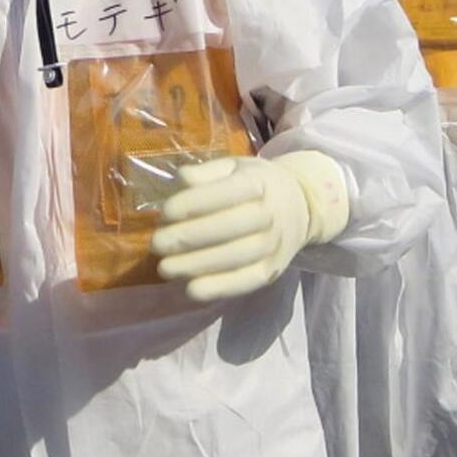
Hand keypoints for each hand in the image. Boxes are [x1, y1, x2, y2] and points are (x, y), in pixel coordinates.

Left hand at [151, 151, 348, 301]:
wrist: (300, 206)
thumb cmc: (255, 184)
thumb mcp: (233, 166)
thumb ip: (205, 172)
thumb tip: (180, 183)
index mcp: (258, 182)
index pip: (223, 194)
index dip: (192, 204)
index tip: (165, 213)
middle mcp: (269, 214)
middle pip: (227, 228)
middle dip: (187, 238)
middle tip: (156, 244)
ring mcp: (273, 246)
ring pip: (234, 258)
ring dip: (196, 266)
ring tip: (164, 268)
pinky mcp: (272, 271)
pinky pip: (245, 282)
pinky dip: (218, 288)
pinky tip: (191, 289)